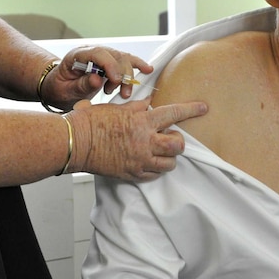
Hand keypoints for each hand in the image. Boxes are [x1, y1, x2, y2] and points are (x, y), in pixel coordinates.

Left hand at [43, 47, 153, 108]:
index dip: (110, 65)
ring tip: (125, 92)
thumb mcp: (65, 90)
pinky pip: (125, 61)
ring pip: (122, 58)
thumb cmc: (60, 88)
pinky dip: (136, 65)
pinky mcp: (109, 62)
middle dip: (122, 74)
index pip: (98, 53)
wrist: (58, 86)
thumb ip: (80, 85)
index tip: (116, 81)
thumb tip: (96, 79)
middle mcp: (91, 51)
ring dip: (128, 75)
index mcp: (77, 55)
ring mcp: (102, 56)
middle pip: (114, 55)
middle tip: (122, 93)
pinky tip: (147, 69)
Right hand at [65, 98, 207, 180]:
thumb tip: (150, 103)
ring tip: (157, 150)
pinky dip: (155, 168)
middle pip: (178, 145)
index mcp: (142, 121)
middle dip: (179, 141)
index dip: (191, 110)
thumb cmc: (92, 122)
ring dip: (168, 156)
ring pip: (169, 163)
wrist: (75, 143)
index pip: (174, 113)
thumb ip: (137, 108)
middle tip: (170, 137)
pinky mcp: (132, 174)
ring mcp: (139, 160)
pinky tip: (147, 160)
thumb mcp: (117, 108)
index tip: (204, 108)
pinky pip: (153, 175)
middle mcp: (144, 141)